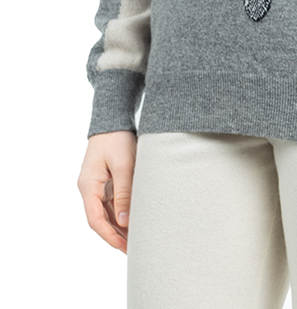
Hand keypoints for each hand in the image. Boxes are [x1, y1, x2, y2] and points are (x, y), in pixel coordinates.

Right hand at [77, 131, 137, 253]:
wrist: (113, 120)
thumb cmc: (117, 139)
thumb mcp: (123, 165)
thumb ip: (124, 193)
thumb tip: (124, 222)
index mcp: (88, 186)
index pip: (95, 220)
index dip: (109, 236)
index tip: (124, 247)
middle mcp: (89, 189)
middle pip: (100, 219)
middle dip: (116, 236)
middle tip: (134, 249)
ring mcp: (96, 186)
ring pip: (106, 213)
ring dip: (119, 227)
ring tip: (136, 239)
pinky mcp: (105, 182)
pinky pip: (111, 204)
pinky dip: (121, 214)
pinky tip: (133, 222)